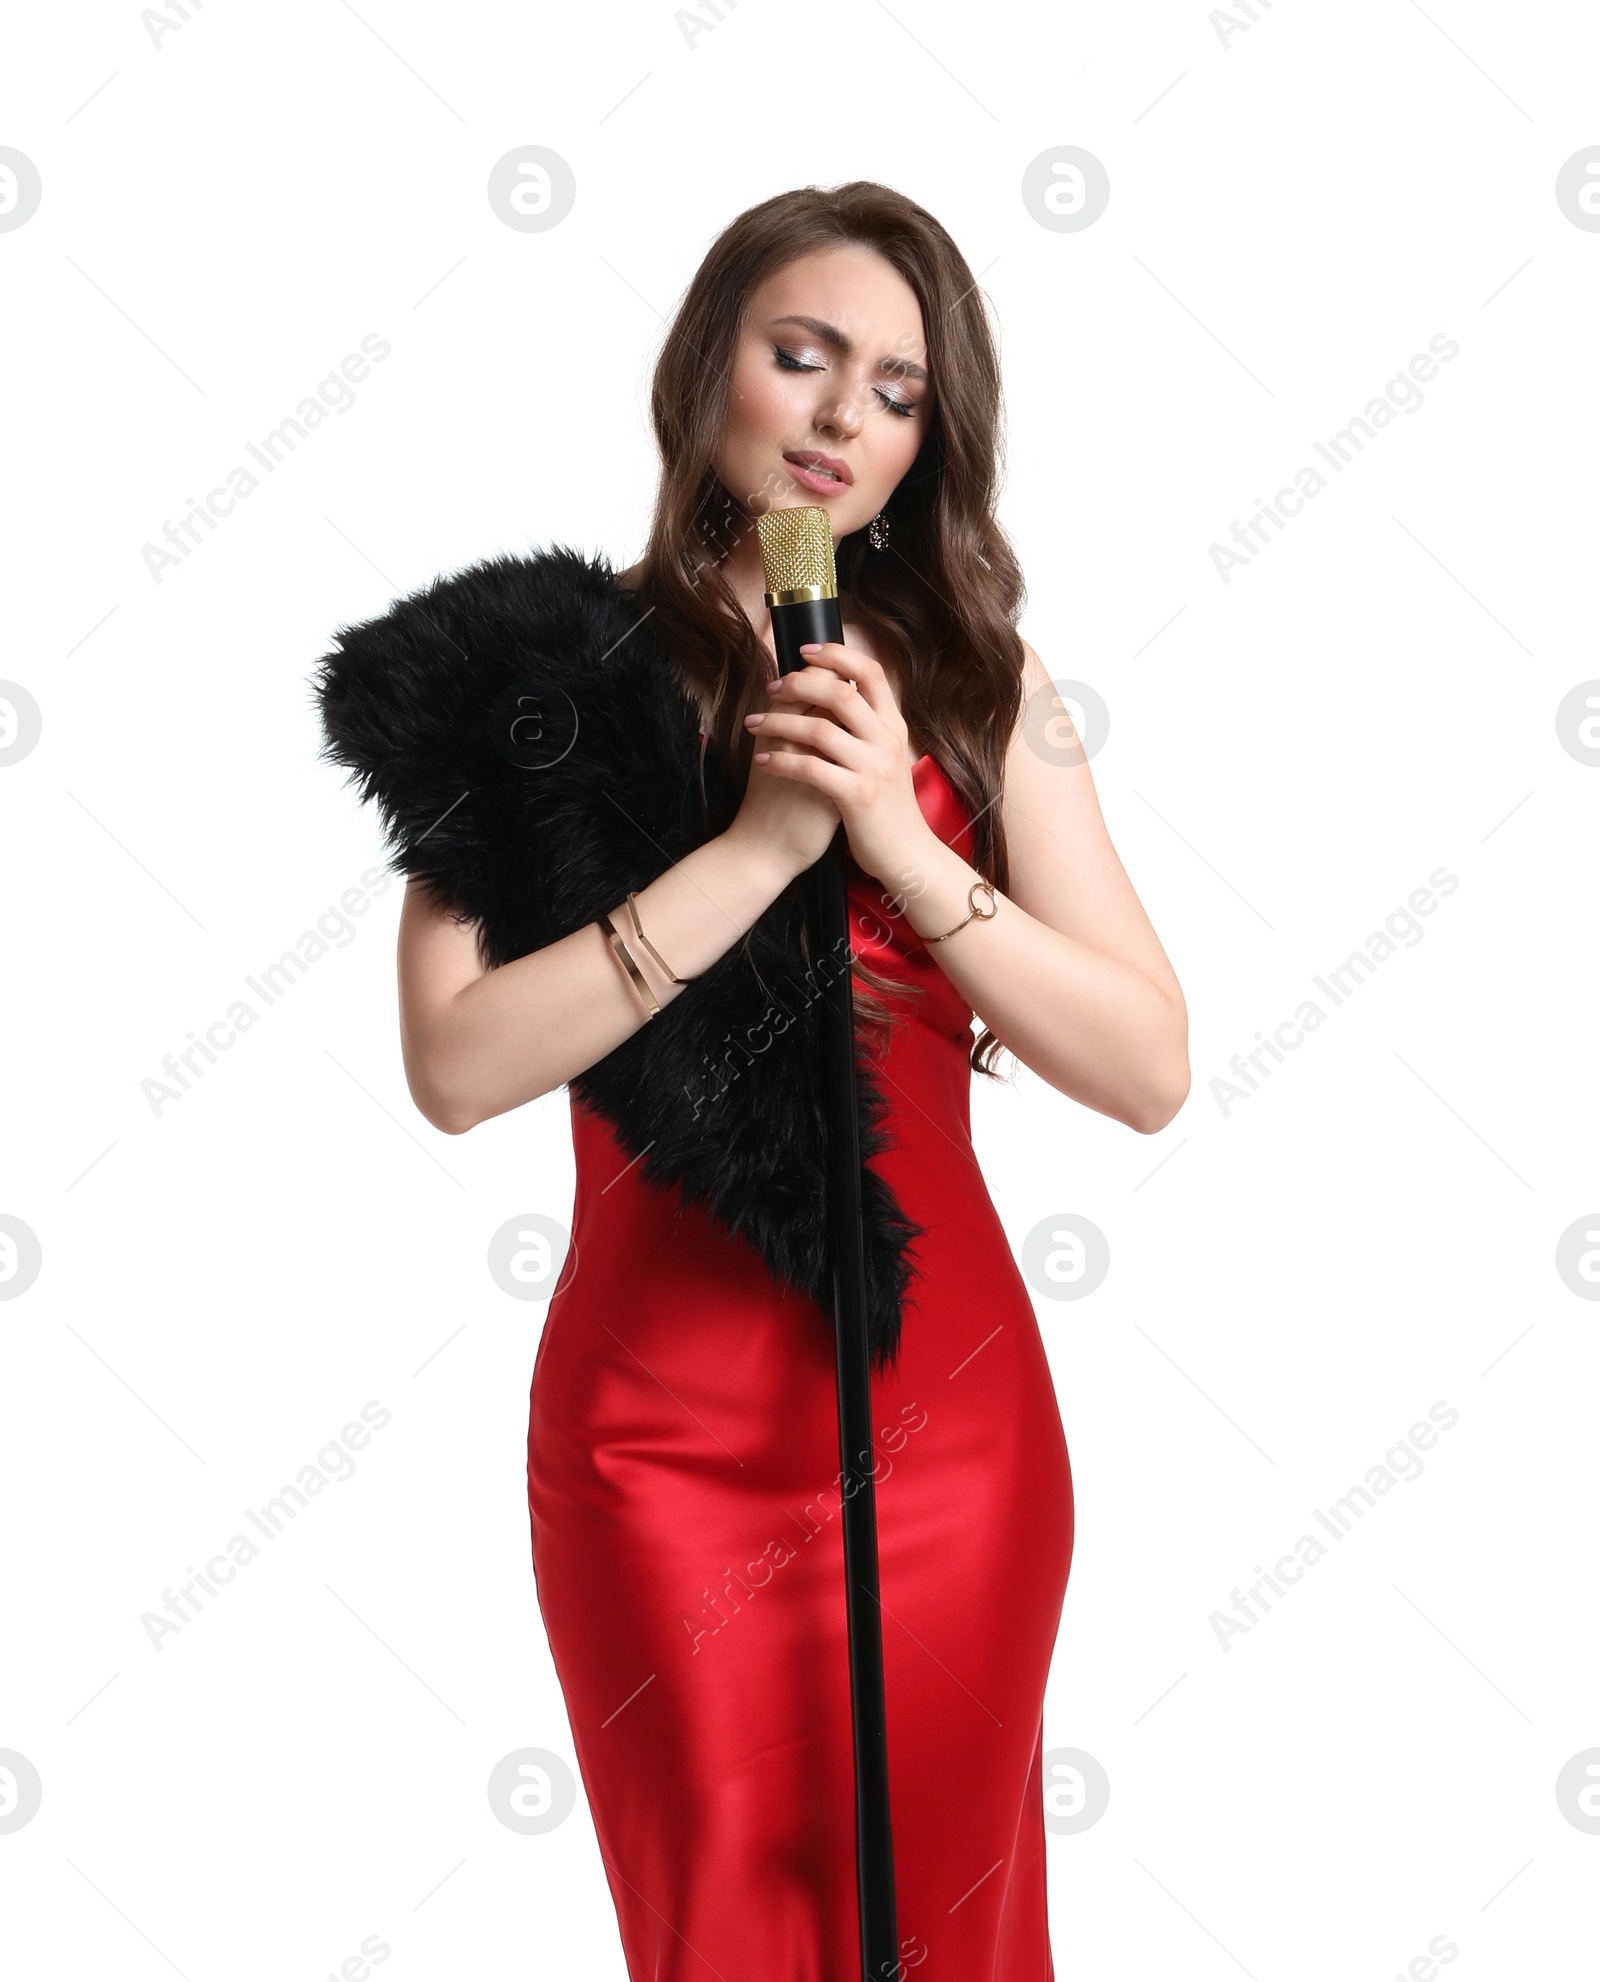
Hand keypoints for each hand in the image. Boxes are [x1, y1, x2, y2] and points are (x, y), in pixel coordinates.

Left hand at [743, 640, 938, 891]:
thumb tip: (836, 696)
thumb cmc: (886, 806)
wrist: (906, 854)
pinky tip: (762, 761)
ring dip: (779, 722)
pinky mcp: (857, 795)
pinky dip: (781, 761)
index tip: (804, 650)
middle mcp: (886, 740)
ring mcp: (874, 767)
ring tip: (754, 725)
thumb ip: (865, 729)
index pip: (870, 672)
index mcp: (893, 725)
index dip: (837, 654)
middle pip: (839, 693)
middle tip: (770, 689)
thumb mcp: (884, 759)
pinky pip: (811, 768)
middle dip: (798, 684)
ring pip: (819, 728)